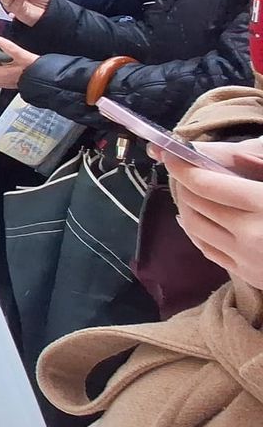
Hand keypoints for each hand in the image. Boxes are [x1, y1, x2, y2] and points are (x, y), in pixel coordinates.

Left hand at [160, 136, 262, 288]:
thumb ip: (258, 161)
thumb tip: (222, 152)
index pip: (208, 184)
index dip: (183, 166)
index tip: (173, 153)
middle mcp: (251, 234)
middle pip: (196, 203)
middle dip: (183, 182)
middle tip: (181, 167)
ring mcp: (246, 258)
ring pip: (194, 226)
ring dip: (184, 204)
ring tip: (188, 189)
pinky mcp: (246, 273)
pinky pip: (205, 247)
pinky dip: (193, 228)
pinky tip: (195, 216)